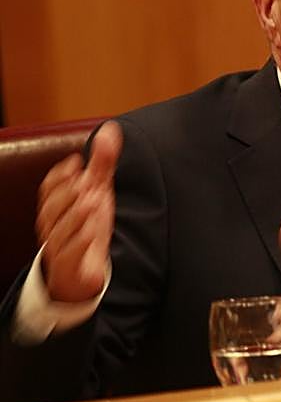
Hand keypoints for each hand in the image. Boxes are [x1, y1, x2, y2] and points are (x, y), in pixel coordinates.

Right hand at [37, 120, 120, 302]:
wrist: (83, 271)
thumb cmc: (87, 224)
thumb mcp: (98, 191)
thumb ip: (102, 162)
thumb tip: (110, 130)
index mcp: (56, 205)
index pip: (49, 188)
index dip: (60, 174)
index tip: (77, 162)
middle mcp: (53, 225)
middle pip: (51, 207)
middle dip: (67, 193)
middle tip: (86, 181)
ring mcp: (59, 246)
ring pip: (59, 230)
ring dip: (75, 214)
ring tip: (92, 200)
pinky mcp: (70, 265)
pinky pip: (69, 254)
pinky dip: (80, 241)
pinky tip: (94, 230)